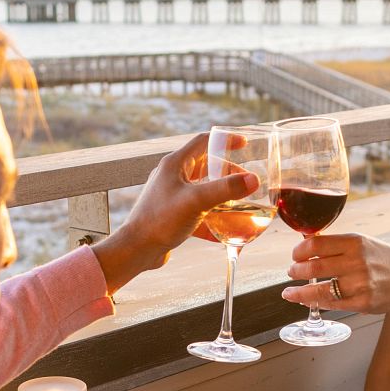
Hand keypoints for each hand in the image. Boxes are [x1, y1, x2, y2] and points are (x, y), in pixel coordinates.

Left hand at [91, 132, 258, 294]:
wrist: (136, 250)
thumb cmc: (160, 221)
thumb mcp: (196, 201)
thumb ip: (225, 189)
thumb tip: (252, 180)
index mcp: (175, 165)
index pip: (204, 141)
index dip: (225, 140)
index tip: (244, 144)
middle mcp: (172, 177)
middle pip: (206, 166)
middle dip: (227, 172)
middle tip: (245, 181)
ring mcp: (172, 196)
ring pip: (203, 190)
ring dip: (222, 196)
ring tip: (240, 204)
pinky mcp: (173, 215)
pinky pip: (198, 212)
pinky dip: (213, 219)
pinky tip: (226, 232)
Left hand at [280, 233, 389, 328]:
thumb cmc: (382, 260)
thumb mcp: (363, 243)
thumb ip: (337, 245)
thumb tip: (304, 246)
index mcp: (355, 242)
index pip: (316, 244)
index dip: (299, 251)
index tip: (295, 255)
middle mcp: (357, 261)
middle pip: (314, 267)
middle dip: (296, 271)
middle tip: (291, 272)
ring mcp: (360, 284)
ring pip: (319, 290)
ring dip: (299, 292)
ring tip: (290, 292)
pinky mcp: (363, 302)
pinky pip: (331, 304)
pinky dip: (315, 302)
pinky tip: (307, 300)